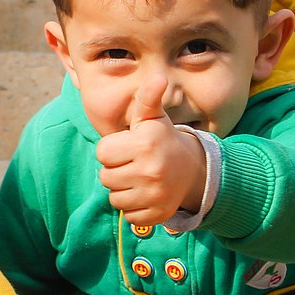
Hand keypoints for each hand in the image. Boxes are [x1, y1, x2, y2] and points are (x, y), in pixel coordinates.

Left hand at [95, 79, 206, 225]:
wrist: (192, 169)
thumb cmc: (162, 140)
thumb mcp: (153, 118)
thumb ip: (148, 98)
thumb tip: (159, 78)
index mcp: (144, 144)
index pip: (102, 153)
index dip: (112, 150)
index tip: (127, 147)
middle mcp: (150, 171)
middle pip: (105, 178)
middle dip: (115, 171)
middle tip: (133, 164)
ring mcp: (155, 195)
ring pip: (115, 199)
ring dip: (123, 191)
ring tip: (139, 179)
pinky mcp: (157, 214)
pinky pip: (129, 216)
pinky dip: (134, 208)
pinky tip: (146, 195)